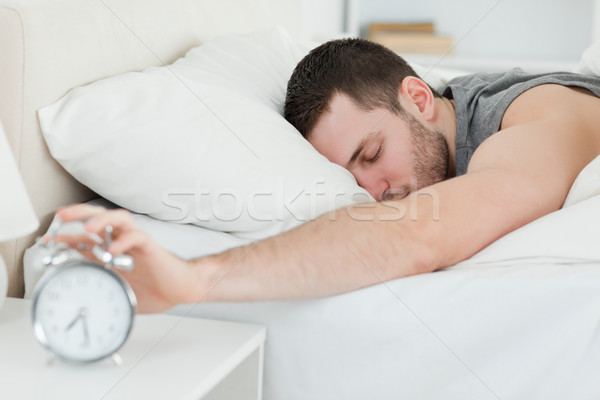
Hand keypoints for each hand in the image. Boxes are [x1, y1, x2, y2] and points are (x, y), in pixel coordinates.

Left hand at [56, 204, 202, 312]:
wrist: (181, 288)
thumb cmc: (155, 288)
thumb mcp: (119, 289)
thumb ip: (102, 287)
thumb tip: (81, 299)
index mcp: (113, 251)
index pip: (87, 236)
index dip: (68, 234)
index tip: (50, 239)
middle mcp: (123, 242)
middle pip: (100, 217)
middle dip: (80, 214)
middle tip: (63, 217)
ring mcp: (137, 242)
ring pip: (119, 218)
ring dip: (102, 220)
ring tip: (89, 228)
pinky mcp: (151, 247)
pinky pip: (138, 237)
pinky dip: (125, 241)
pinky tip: (115, 248)